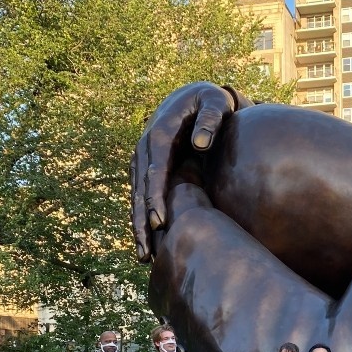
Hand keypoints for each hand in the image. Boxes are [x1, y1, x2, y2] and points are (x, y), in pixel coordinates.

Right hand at [132, 82, 240, 260]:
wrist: (191, 95)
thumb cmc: (209, 100)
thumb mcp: (216, 102)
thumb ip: (211, 119)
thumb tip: (199, 144)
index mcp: (160, 135)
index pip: (155, 171)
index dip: (155, 197)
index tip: (160, 222)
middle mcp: (145, 149)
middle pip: (140, 190)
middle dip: (142, 221)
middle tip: (147, 252)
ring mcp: (142, 159)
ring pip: (136, 197)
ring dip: (138, 226)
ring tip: (143, 257)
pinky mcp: (145, 168)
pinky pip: (141, 196)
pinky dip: (142, 218)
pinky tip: (147, 243)